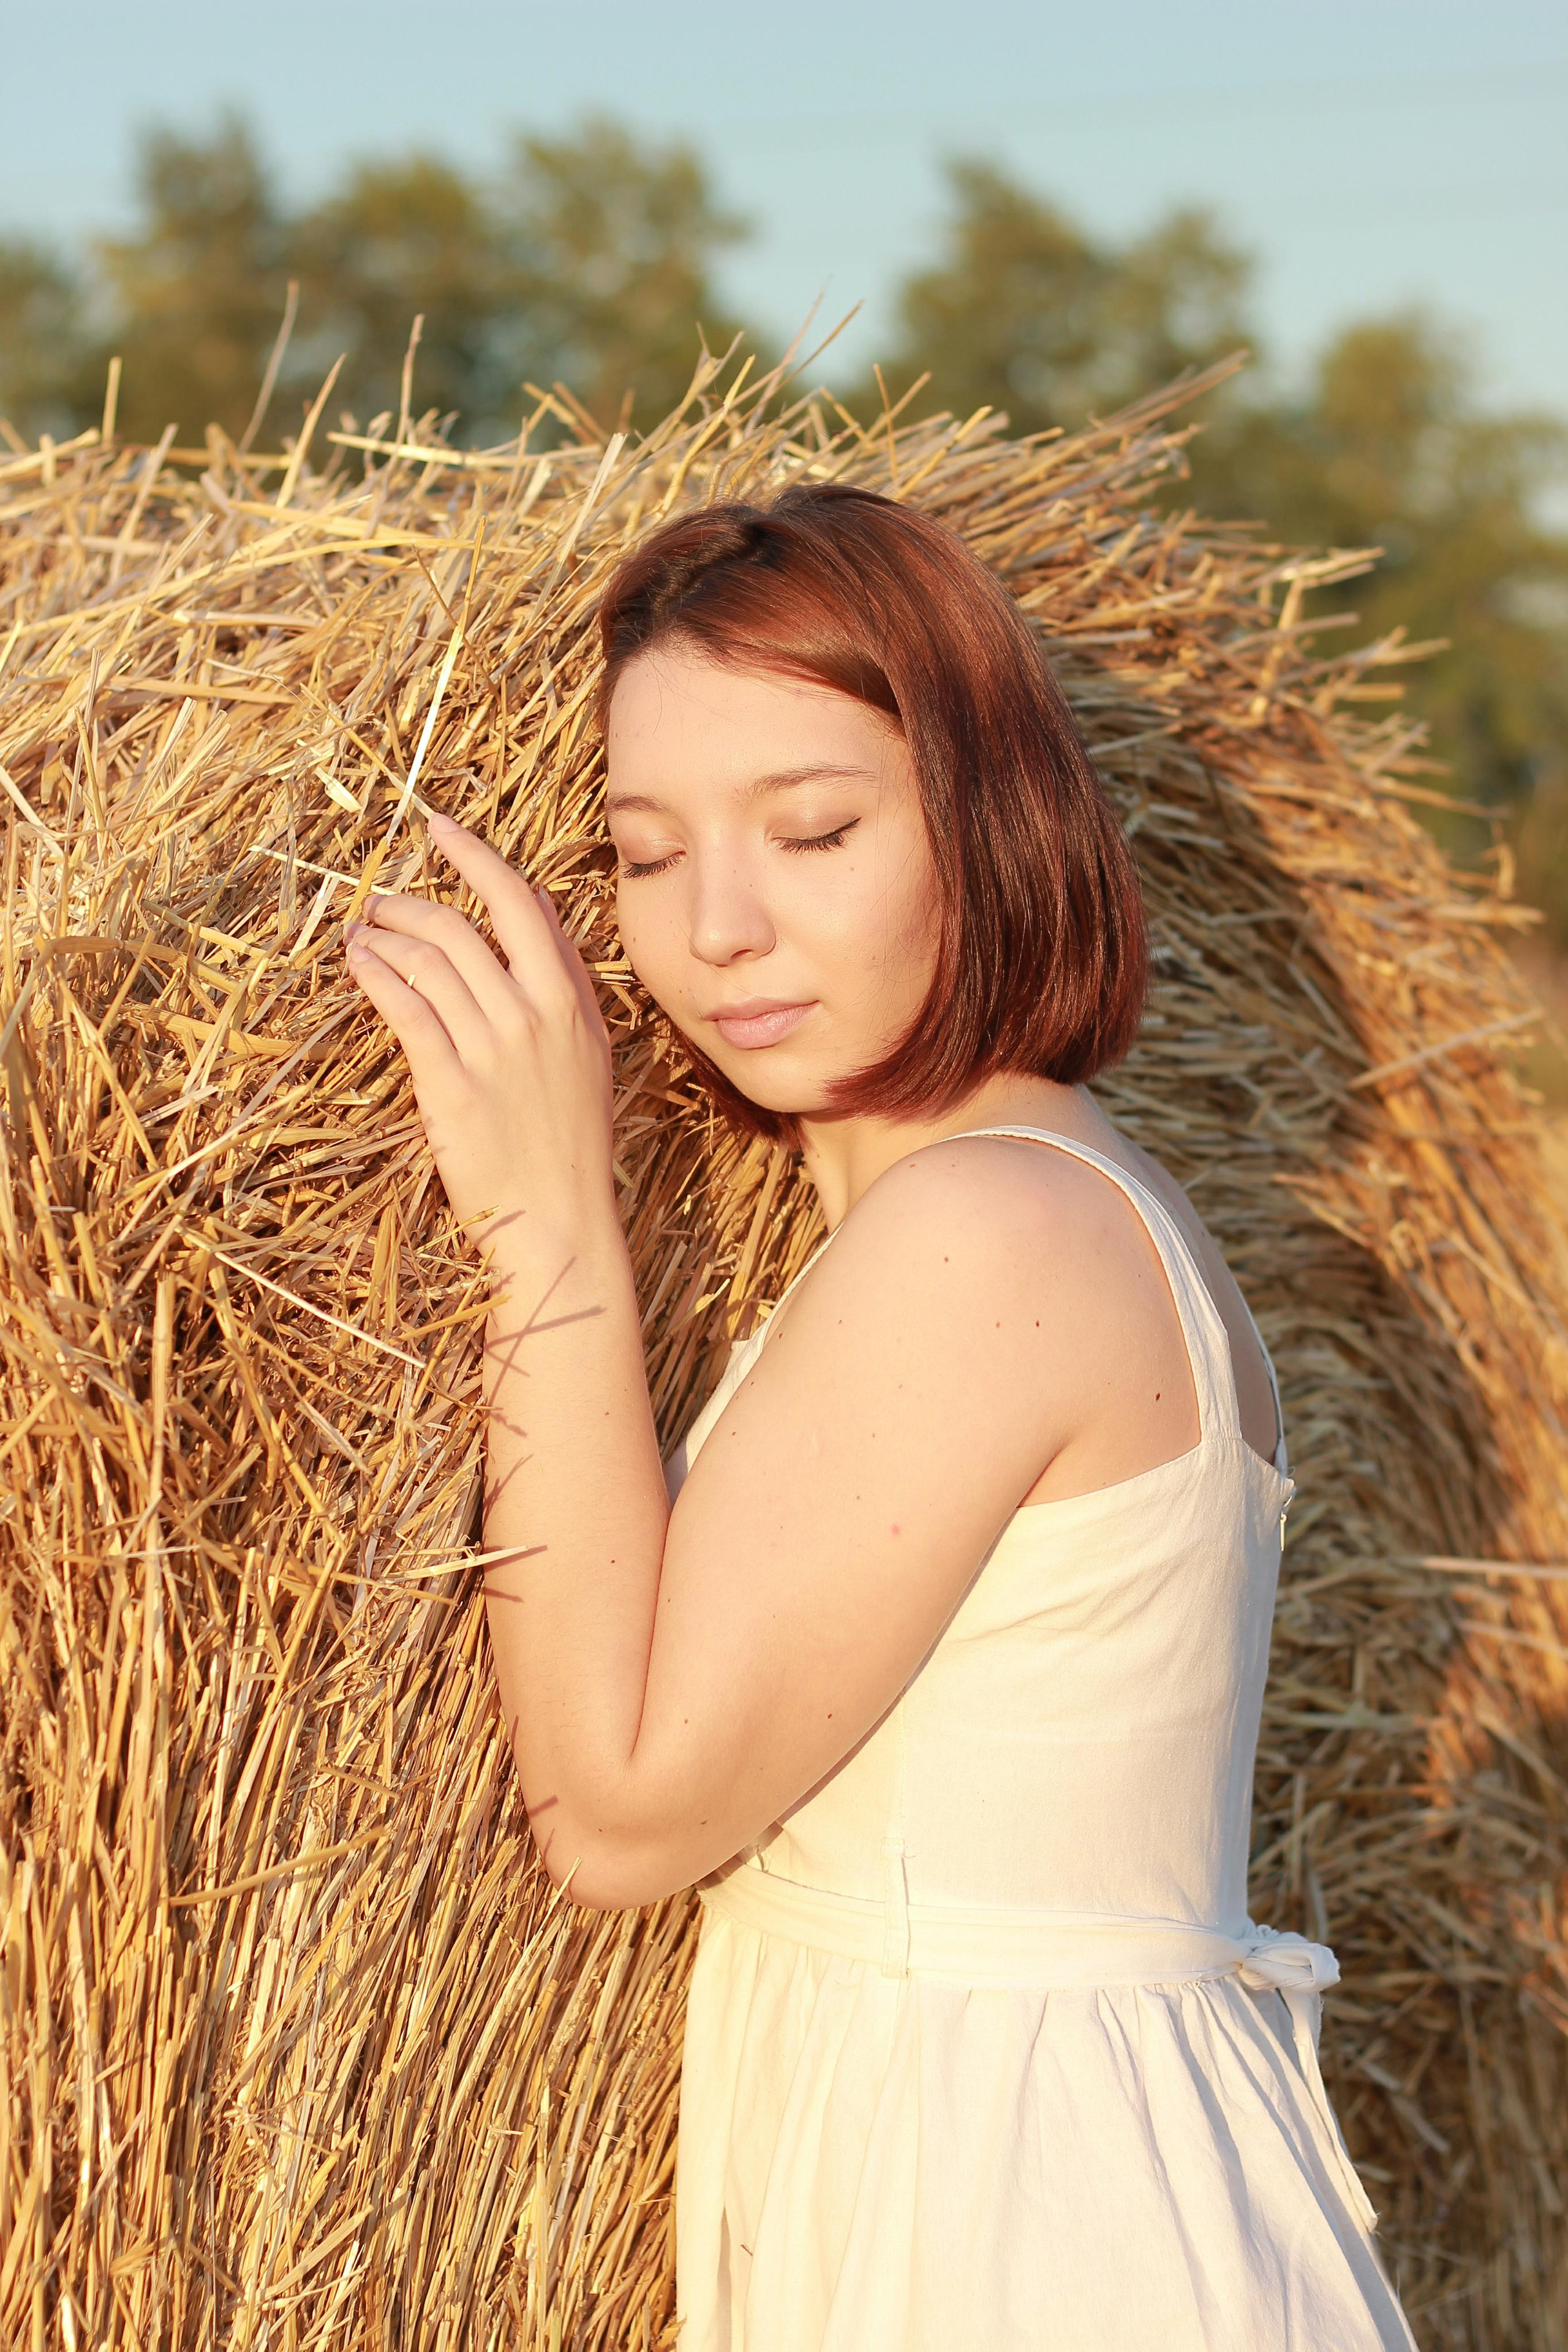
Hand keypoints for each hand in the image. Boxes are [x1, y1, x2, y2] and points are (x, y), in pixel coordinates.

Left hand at [343, 812, 614, 1259]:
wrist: (560, 1220)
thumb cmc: (571, 1141)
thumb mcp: (588, 1051)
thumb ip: (565, 979)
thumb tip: (542, 910)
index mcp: (570, 1003)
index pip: (521, 905)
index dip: (475, 857)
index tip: (439, 828)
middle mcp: (533, 1016)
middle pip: (462, 927)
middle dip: (412, 902)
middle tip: (380, 900)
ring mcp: (492, 1050)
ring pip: (428, 963)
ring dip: (385, 937)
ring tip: (360, 934)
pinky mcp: (451, 1086)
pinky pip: (407, 1011)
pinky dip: (377, 977)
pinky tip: (359, 964)